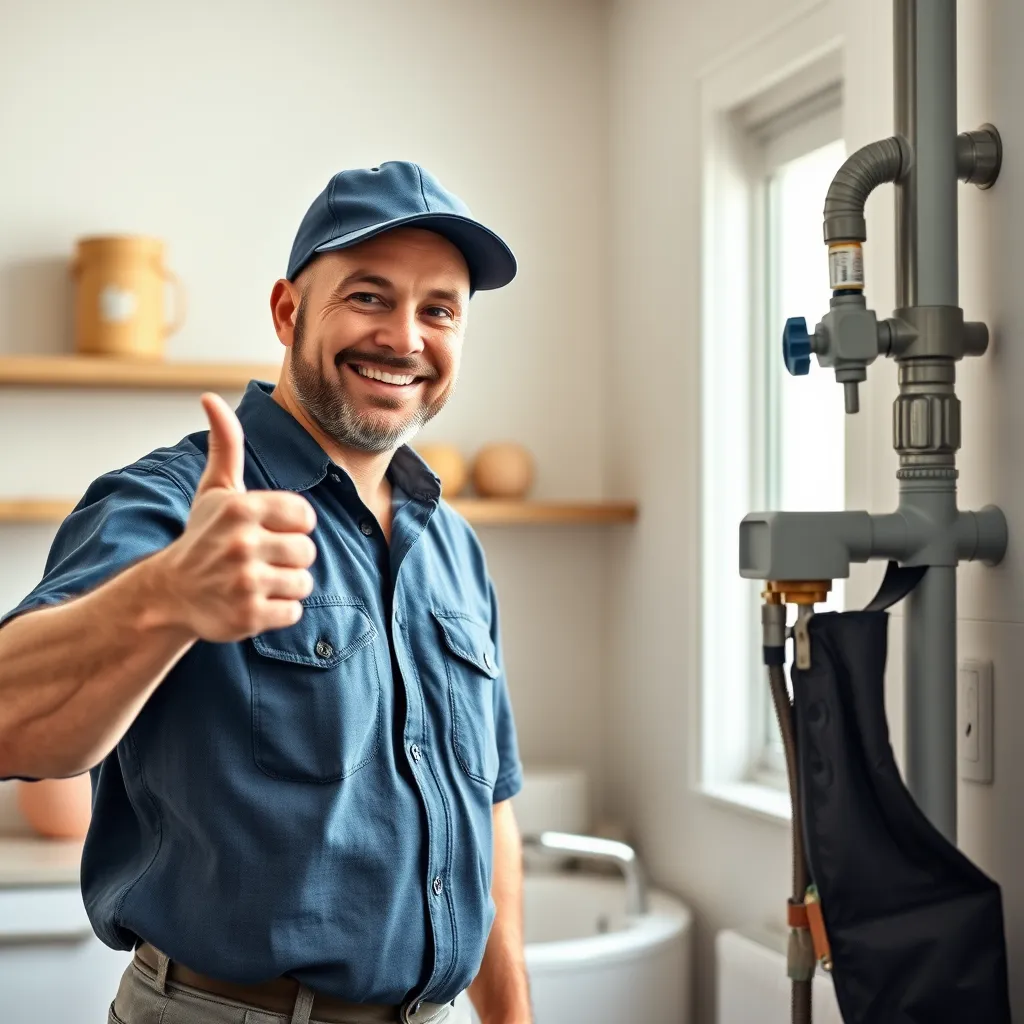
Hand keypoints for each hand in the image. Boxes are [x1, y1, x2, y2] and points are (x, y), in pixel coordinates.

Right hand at [157, 392, 316, 641]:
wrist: (169, 594)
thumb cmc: (202, 537)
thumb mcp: (215, 490)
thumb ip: (225, 445)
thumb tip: (210, 398)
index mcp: (242, 509)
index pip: (306, 517)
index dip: (293, 526)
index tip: (268, 530)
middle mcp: (242, 544)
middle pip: (308, 552)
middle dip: (290, 558)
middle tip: (260, 560)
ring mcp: (244, 582)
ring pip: (304, 583)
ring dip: (285, 585)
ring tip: (257, 581)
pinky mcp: (248, 617)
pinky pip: (293, 612)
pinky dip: (278, 612)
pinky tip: (253, 602)